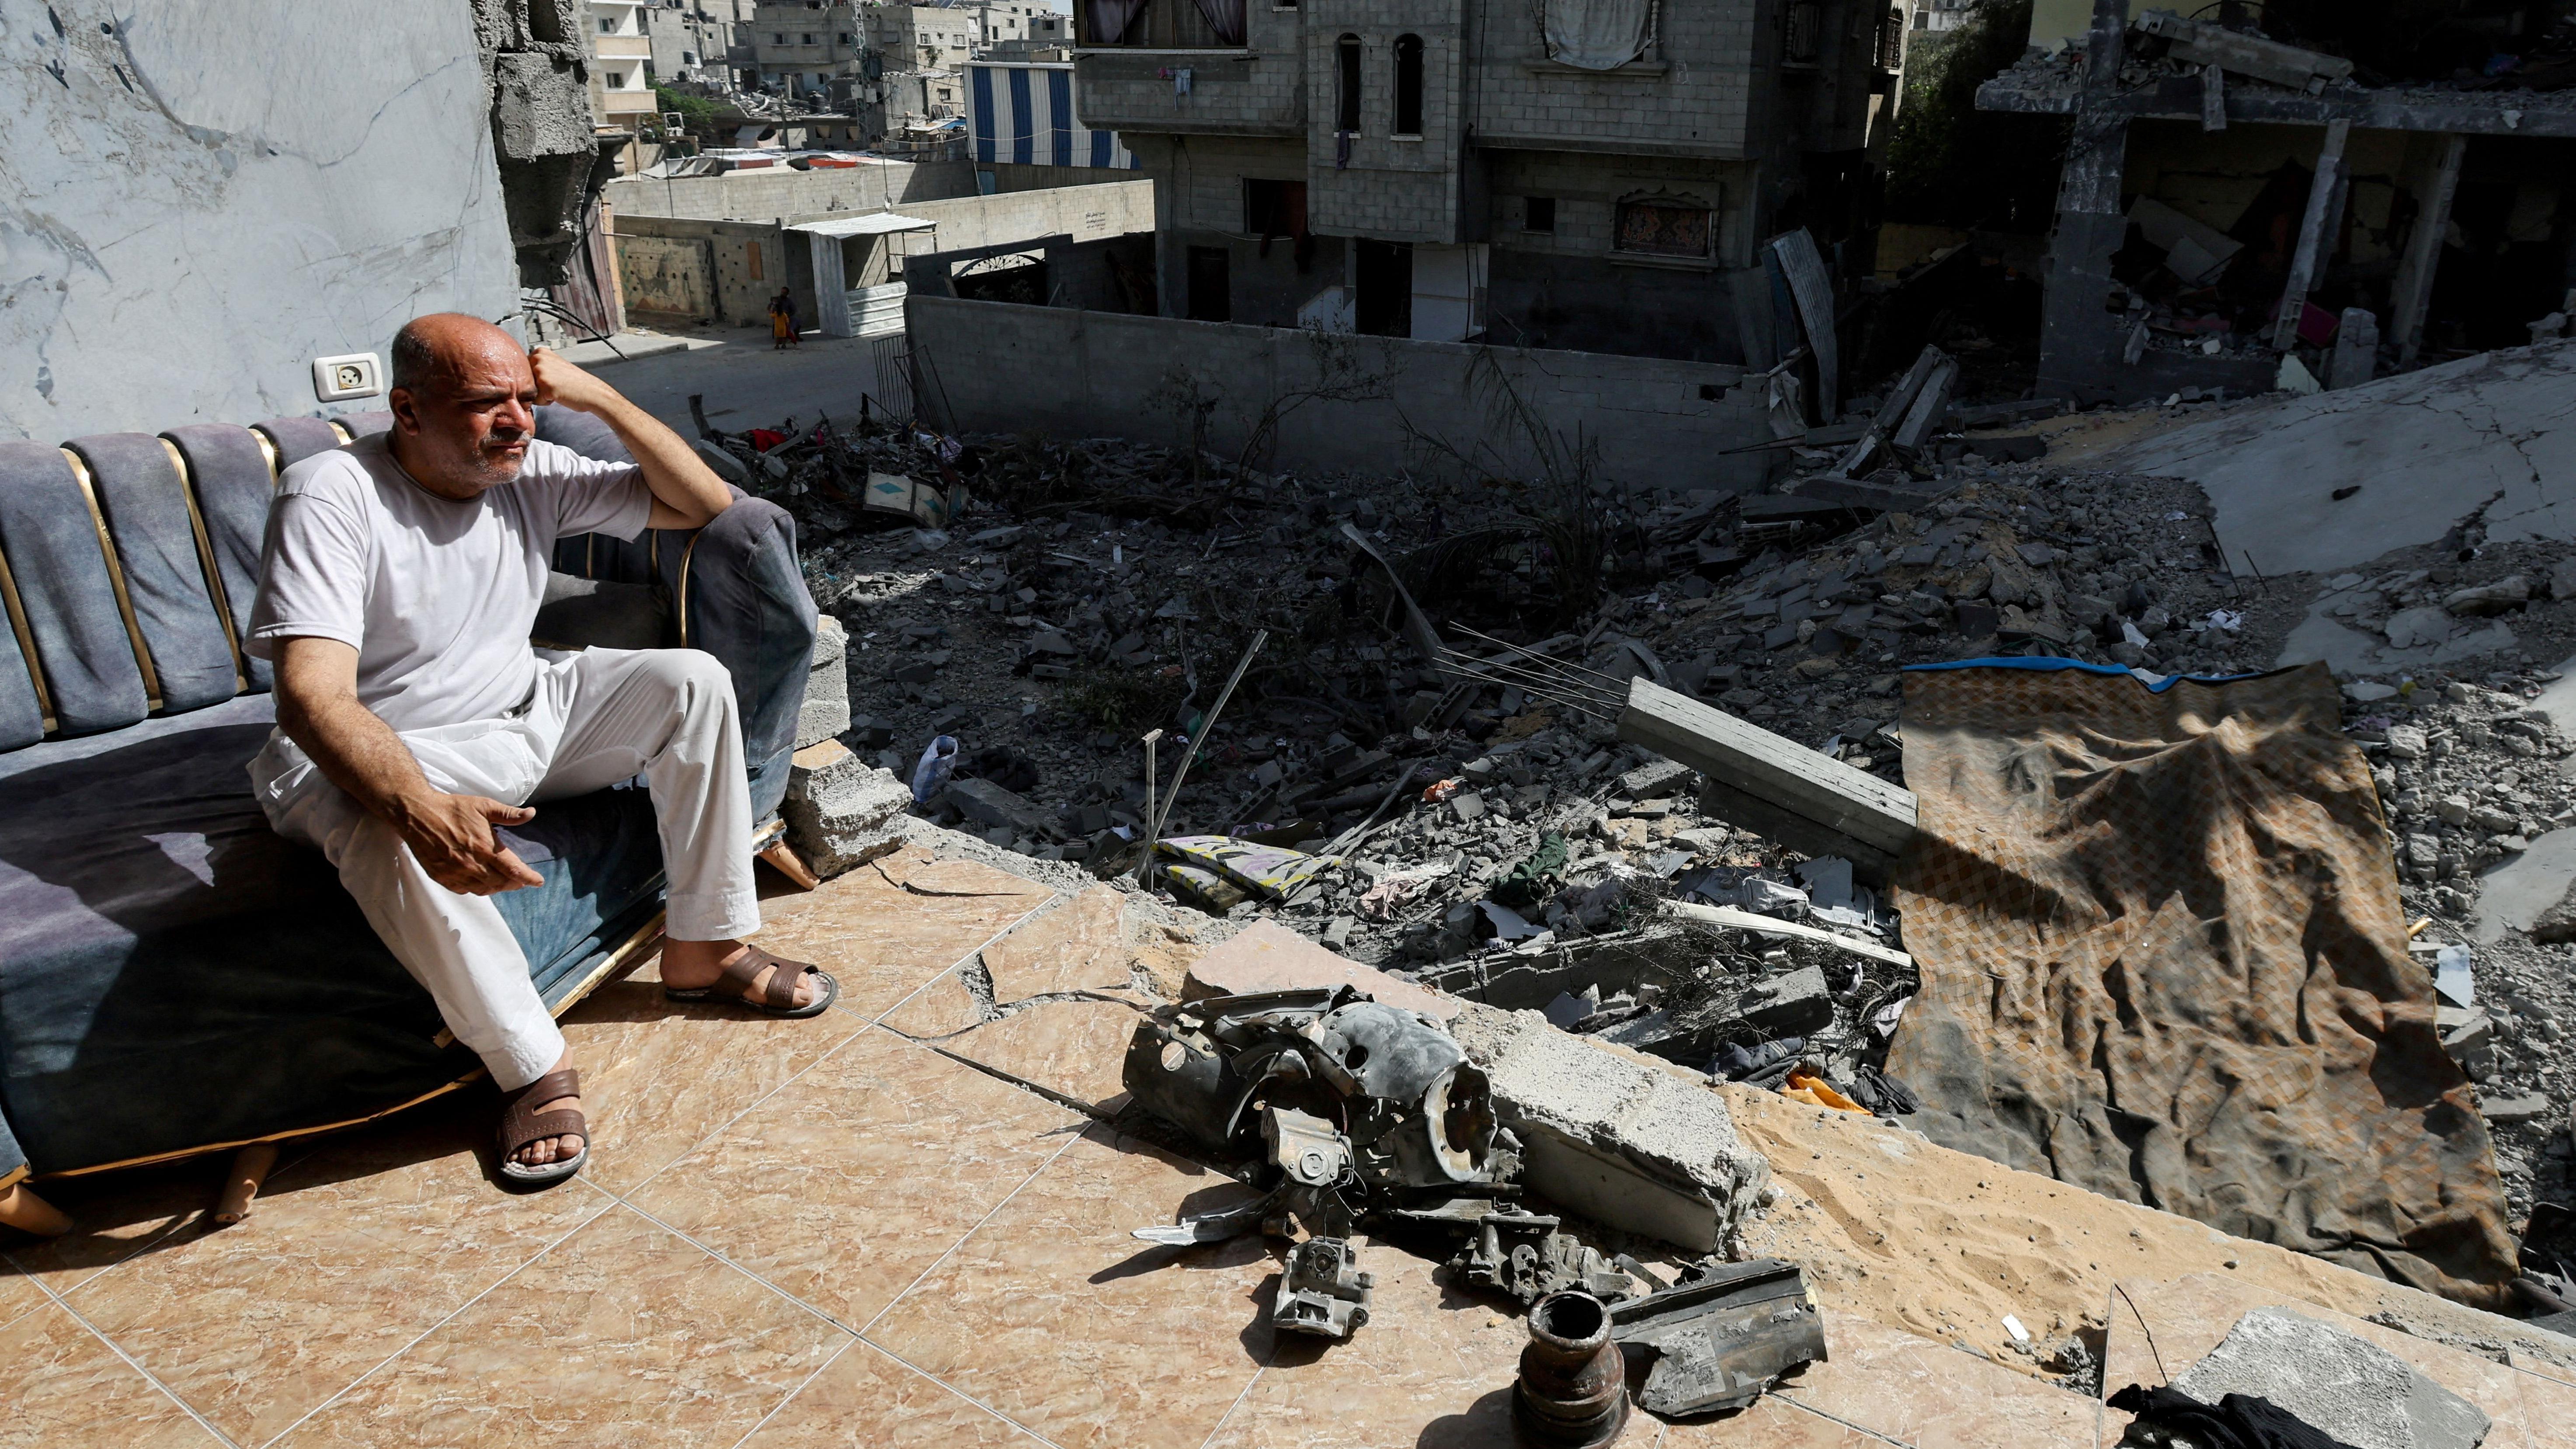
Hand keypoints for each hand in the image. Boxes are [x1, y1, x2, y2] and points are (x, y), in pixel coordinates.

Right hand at [392, 792, 545, 894]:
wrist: (417, 814)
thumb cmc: (452, 809)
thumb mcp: (483, 806)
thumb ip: (508, 814)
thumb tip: (531, 813)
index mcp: (485, 847)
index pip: (514, 869)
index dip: (529, 877)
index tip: (538, 882)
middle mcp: (472, 864)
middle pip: (501, 883)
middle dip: (514, 883)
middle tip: (521, 880)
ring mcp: (456, 873)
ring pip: (484, 889)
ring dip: (497, 887)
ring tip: (504, 882)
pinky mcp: (442, 877)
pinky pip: (465, 890)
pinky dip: (477, 889)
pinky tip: (481, 883)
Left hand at [528, 347, 622, 416]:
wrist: (592, 391)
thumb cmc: (575, 382)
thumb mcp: (554, 365)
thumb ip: (538, 365)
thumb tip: (517, 375)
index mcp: (540, 351)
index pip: (524, 372)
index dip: (537, 380)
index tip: (553, 378)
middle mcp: (538, 358)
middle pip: (524, 381)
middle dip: (537, 387)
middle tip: (557, 384)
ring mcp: (541, 371)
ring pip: (529, 391)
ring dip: (542, 394)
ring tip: (558, 389)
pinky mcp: (545, 385)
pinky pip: (536, 401)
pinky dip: (546, 402)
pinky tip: (559, 395)